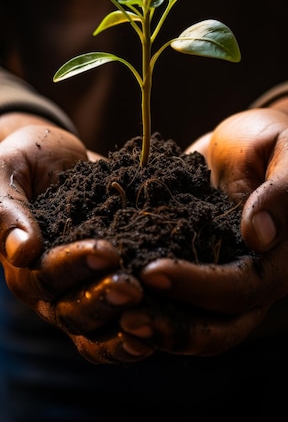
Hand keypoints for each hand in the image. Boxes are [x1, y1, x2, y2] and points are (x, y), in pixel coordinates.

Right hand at [0, 114, 152, 363]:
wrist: (56, 156)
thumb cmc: (24, 160)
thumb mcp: (6, 172)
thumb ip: (7, 210)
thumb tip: (22, 251)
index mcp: (21, 262)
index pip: (44, 276)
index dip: (75, 266)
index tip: (107, 252)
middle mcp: (49, 286)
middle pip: (70, 311)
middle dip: (102, 301)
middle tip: (133, 288)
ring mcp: (80, 290)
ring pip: (95, 327)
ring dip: (122, 327)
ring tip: (152, 320)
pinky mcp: (107, 285)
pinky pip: (119, 322)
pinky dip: (138, 330)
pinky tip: (162, 329)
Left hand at [119, 107, 287, 356]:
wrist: (244, 142)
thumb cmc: (269, 139)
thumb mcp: (282, 149)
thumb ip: (280, 189)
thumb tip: (259, 236)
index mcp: (280, 259)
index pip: (241, 289)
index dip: (198, 287)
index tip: (152, 272)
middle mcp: (254, 280)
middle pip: (219, 328)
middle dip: (172, 328)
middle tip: (124, 318)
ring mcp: (223, 280)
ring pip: (196, 326)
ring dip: (157, 328)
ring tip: (114, 318)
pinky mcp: (197, 271)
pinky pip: (176, 303)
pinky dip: (149, 308)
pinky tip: (113, 296)